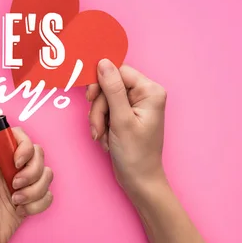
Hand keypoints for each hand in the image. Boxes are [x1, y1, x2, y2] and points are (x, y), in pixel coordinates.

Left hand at [0, 120, 52, 242]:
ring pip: (46, 174)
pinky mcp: (28, 202)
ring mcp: (19, 185)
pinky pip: (47, 195)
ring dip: (35, 190)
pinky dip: (37, 205)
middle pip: (37, 154)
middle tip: (15, 185)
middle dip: (32, 171)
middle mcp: (7, 168)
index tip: (17, 161)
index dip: (23, 145)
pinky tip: (21, 213)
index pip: (17, 136)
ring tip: (16, 202)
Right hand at [87, 59, 166, 198]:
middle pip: (109, 85)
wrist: (139, 180)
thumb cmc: (135, 154)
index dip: (101, 83)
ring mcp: (135, 105)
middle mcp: (145, 94)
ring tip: (103, 137)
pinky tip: (106, 138)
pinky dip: (101, 124)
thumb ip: (112, 89)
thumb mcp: (121, 120)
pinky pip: (106, 110)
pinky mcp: (126, 115)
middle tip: (98, 127)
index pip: (118, 71)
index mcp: (150, 91)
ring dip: (98, 118)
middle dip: (99, 107)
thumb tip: (103, 62)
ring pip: (104, 99)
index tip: (90, 99)